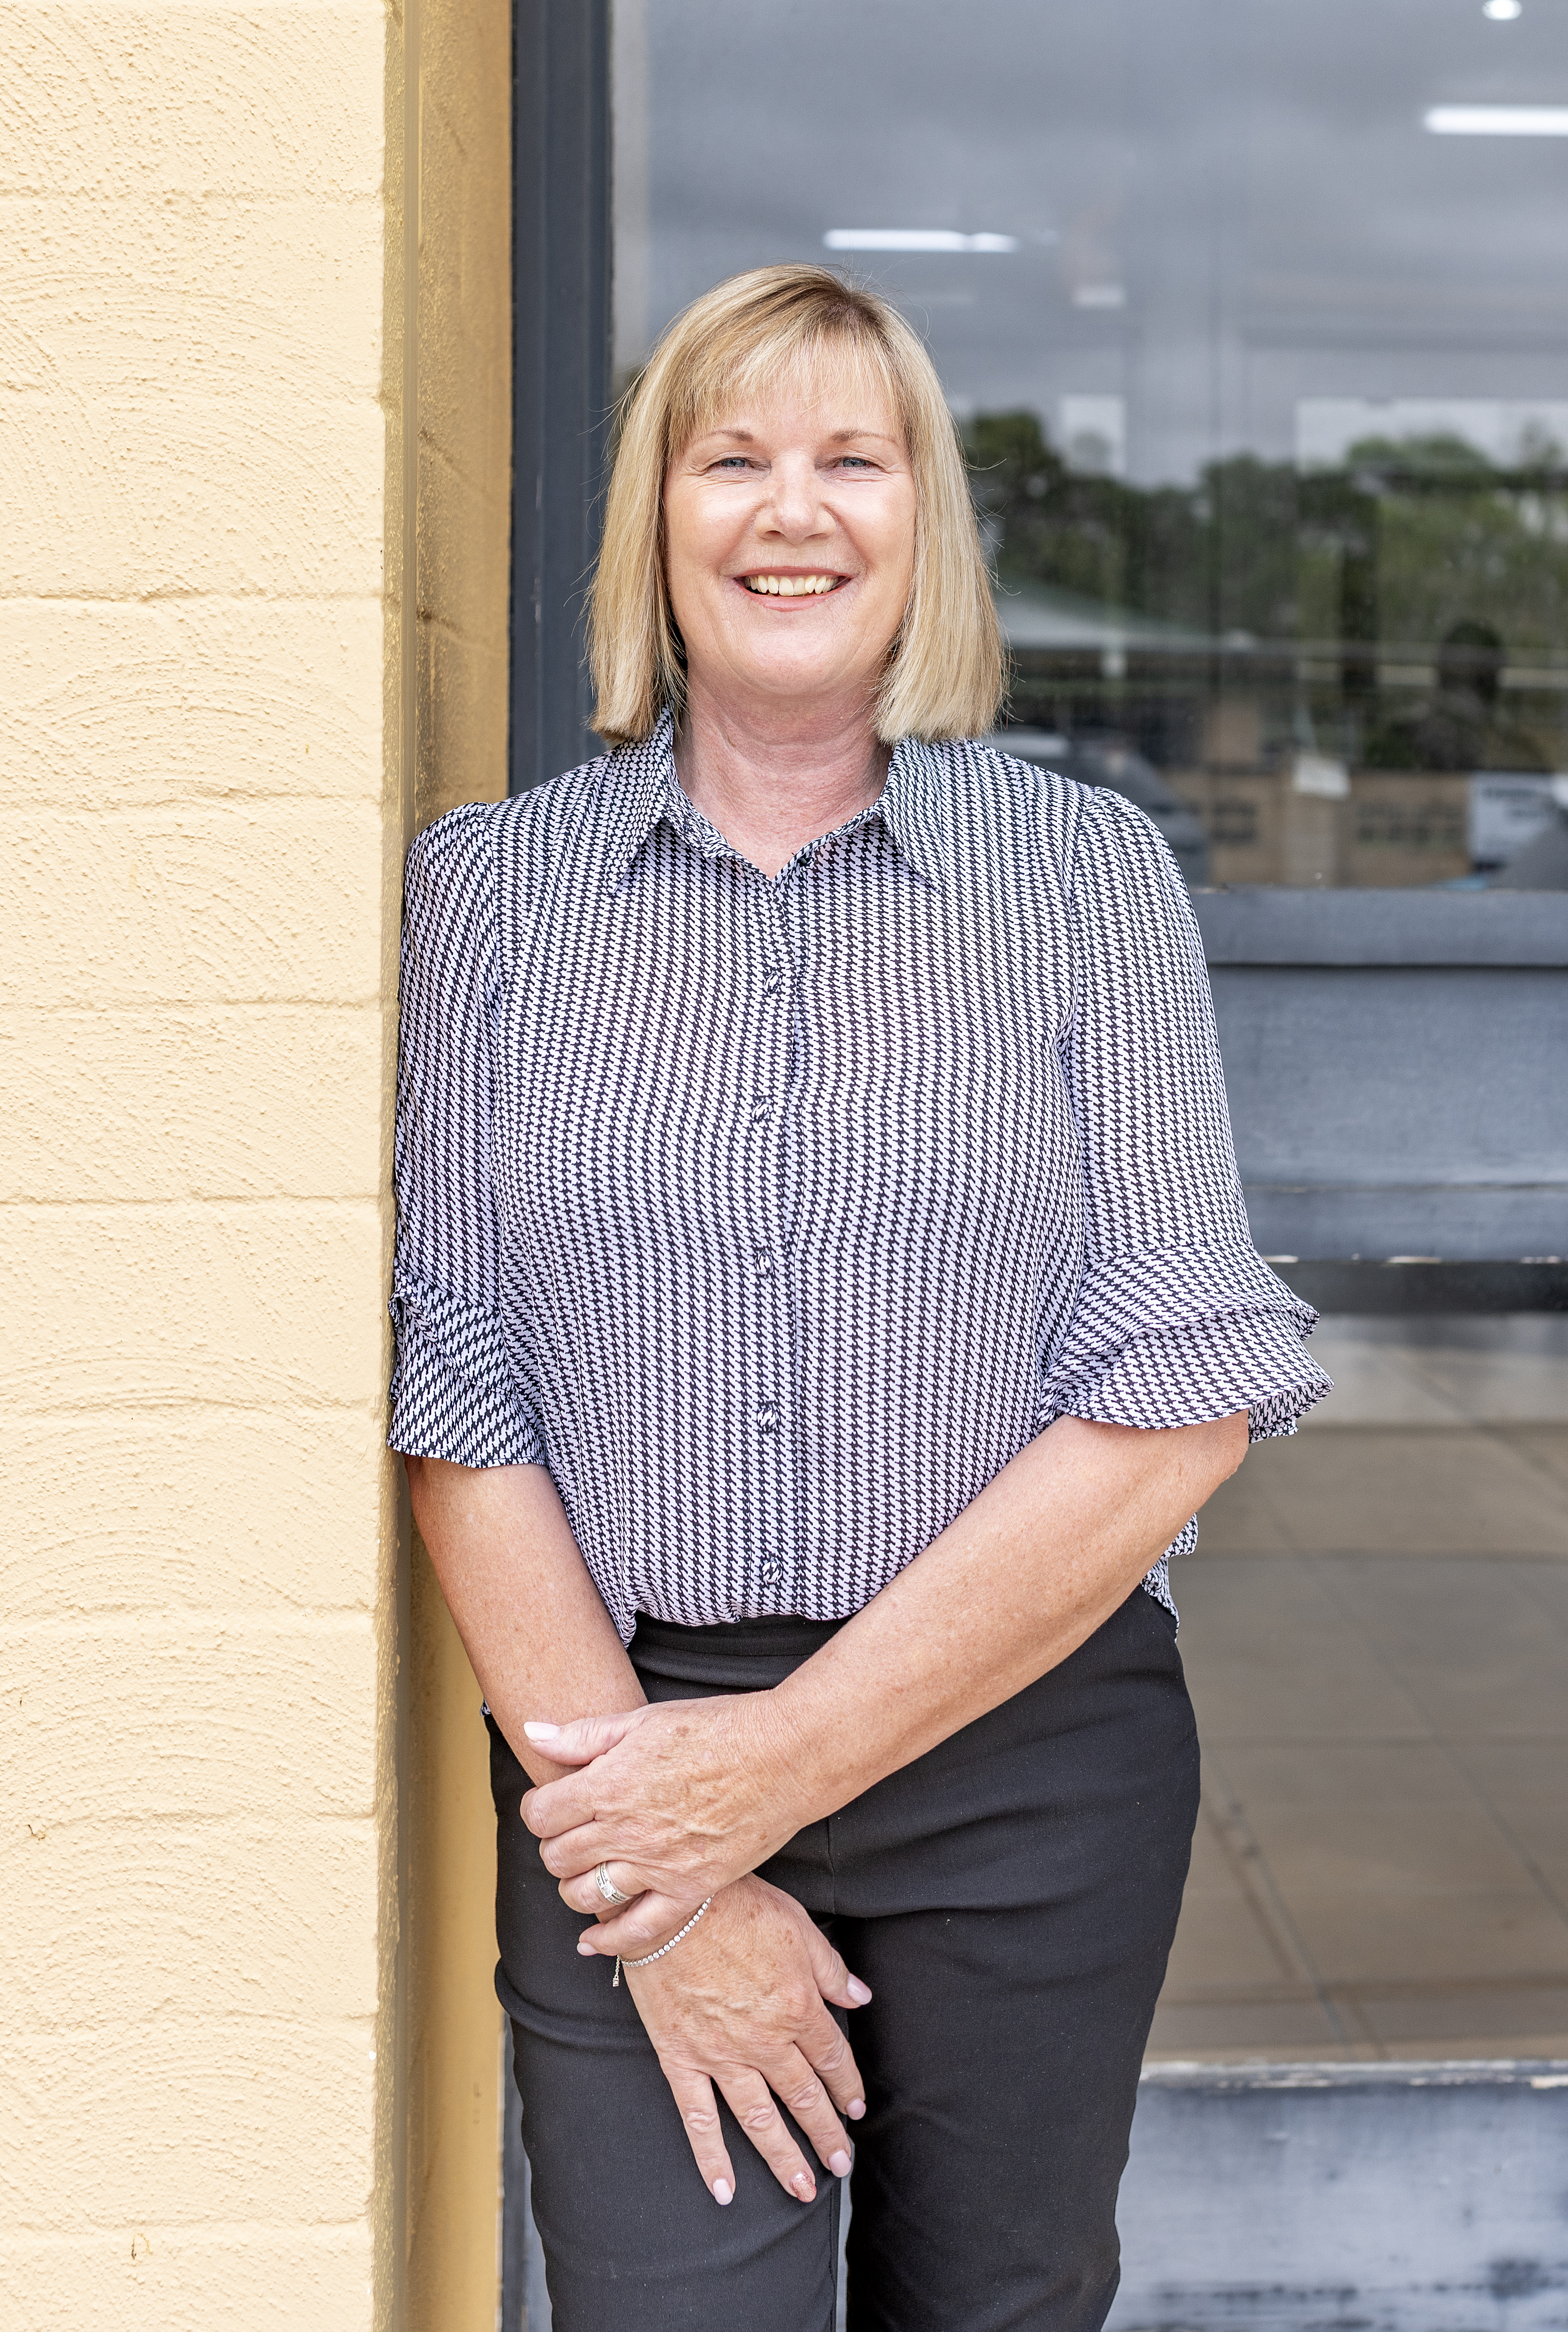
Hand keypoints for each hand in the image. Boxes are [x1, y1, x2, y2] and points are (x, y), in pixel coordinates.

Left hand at [522, 1694, 805, 1956]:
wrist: (784, 1757)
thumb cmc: (717, 1729)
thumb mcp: (643, 1720)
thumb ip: (583, 1735)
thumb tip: (533, 1733)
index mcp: (609, 1785)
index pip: (541, 1814)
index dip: (538, 1809)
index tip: (550, 1804)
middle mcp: (626, 1831)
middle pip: (558, 1856)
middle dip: (554, 1845)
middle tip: (571, 1833)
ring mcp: (657, 1866)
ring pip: (586, 1895)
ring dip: (575, 1886)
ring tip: (587, 1870)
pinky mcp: (689, 1890)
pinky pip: (637, 1931)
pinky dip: (608, 1942)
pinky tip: (592, 1940)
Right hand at [621, 1874, 871, 2205]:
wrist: (670, 1903)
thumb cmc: (736, 1905)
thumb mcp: (797, 1926)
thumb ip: (830, 1969)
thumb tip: (860, 1997)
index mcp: (798, 2006)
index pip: (831, 2057)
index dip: (847, 2085)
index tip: (856, 2107)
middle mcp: (764, 2040)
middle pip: (802, 2096)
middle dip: (825, 2132)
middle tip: (840, 2163)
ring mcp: (721, 2055)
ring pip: (759, 2118)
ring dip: (783, 2157)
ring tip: (802, 2190)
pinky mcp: (681, 2058)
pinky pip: (698, 2117)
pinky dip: (711, 2157)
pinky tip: (725, 2190)